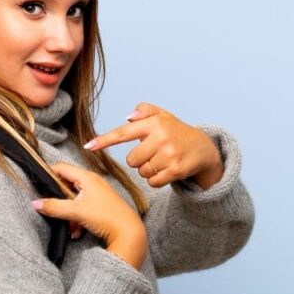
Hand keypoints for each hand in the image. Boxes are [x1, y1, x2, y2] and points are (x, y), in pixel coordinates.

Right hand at [31, 161, 147, 268]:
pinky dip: (77, 219)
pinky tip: (77, 232)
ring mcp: (98, 194)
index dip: (48, 174)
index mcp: (87, 177)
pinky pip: (83, 208)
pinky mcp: (102, 206)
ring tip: (69, 228)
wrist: (129, 233)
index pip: (62, 168)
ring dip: (68, 214)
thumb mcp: (76, 211)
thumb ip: (54, 206)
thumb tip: (35, 203)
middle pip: (67, 185)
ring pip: (74, 200)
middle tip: (52, 210)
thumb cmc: (106, 217)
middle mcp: (93, 182)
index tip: (38, 184)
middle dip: (59, 200)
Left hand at [82, 102, 224, 188]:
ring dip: (150, 170)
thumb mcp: (163, 116)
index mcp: (154, 123)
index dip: (105, 140)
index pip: (124, 132)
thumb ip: (144, 111)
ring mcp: (169, 154)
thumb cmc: (177, 132)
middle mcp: (161, 137)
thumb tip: (128, 117)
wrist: (205, 148)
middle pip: (132, 160)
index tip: (88, 146)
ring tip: (164, 161)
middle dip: (140, 160)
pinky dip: (157, 180)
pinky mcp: (176, 169)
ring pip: (142, 172)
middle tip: (155, 154)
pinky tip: (168, 171)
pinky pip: (153, 182)